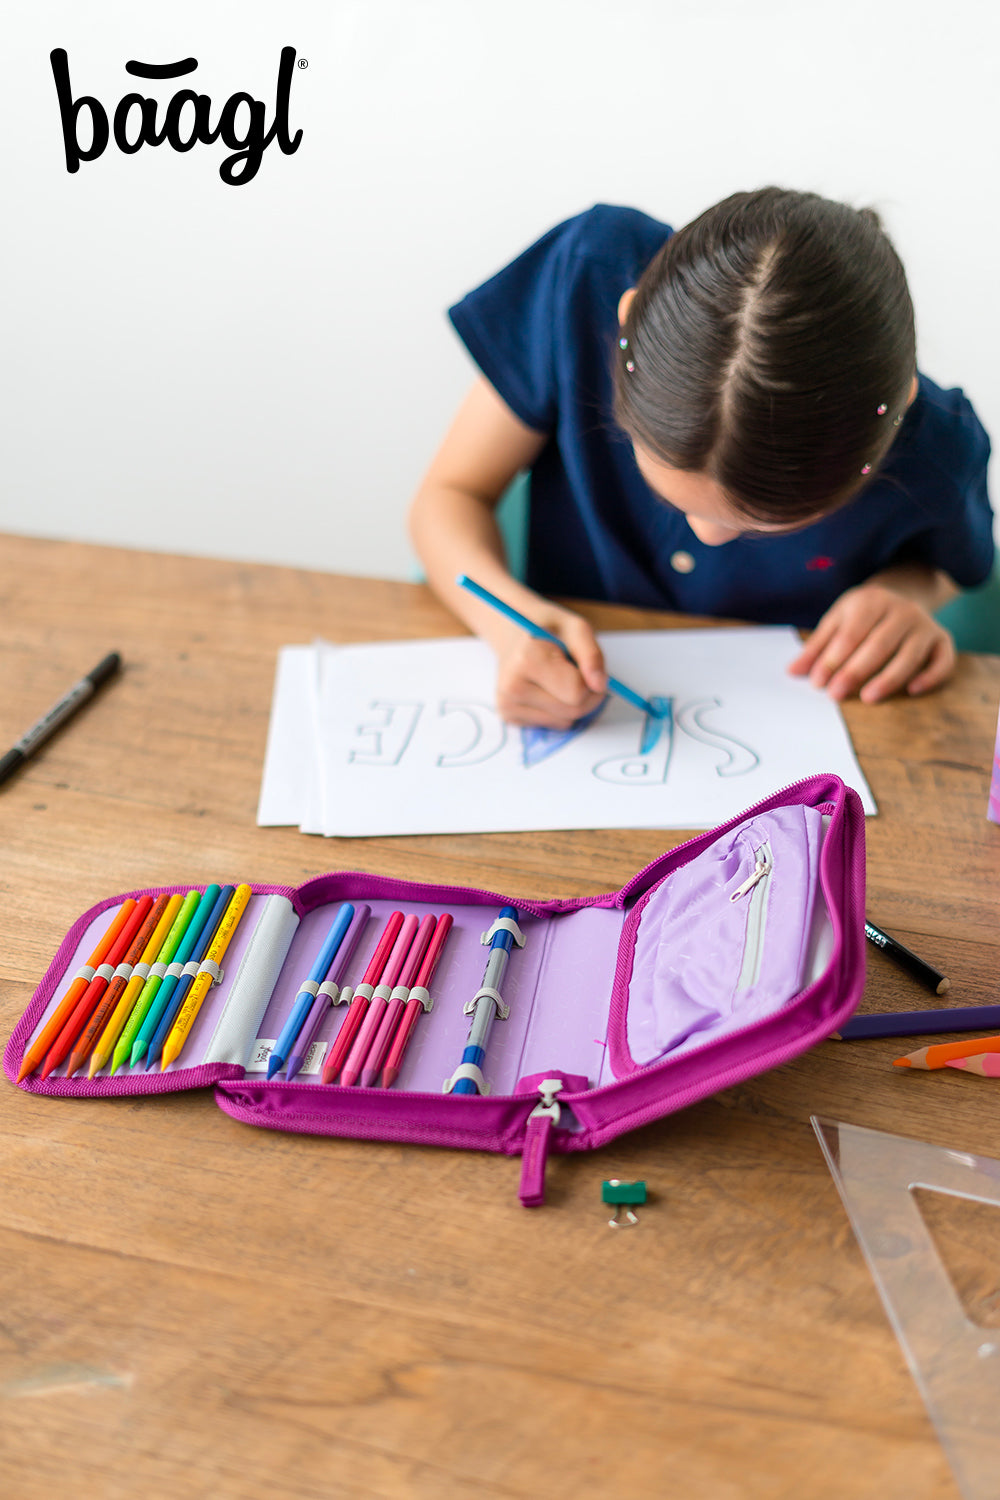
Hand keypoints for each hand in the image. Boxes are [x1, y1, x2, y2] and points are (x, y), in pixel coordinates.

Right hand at [493, 607, 607, 726]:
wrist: (513, 636)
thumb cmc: (547, 630)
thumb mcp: (576, 628)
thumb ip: (592, 655)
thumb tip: (599, 686)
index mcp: (527, 659)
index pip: (576, 692)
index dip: (592, 683)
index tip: (587, 669)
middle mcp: (512, 686)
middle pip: (573, 711)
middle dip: (586, 696)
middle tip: (580, 674)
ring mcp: (507, 704)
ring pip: (565, 721)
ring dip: (572, 703)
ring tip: (559, 679)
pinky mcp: (509, 717)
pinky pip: (553, 724)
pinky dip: (558, 710)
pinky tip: (546, 689)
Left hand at [788, 583, 955, 702]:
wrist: (902, 595)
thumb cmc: (862, 615)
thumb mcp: (836, 621)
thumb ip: (816, 647)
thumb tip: (792, 672)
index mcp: (872, 601)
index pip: (851, 633)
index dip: (833, 658)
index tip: (817, 682)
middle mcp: (902, 610)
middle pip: (879, 644)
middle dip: (856, 671)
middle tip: (835, 695)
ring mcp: (925, 625)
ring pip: (909, 655)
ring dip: (889, 678)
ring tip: (868, 698)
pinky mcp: (943, 640)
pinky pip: (943, 660)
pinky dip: (931, 676)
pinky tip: (912, 690)